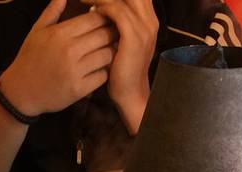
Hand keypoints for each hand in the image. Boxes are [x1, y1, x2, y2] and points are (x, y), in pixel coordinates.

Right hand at [0, 0, 117, 115]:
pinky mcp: (79, 89)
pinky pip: (102, 76)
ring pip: (107, 55)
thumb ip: (52, 12)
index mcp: (60, 33)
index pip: (94, 19)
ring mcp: (75, 71)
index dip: (106, 17)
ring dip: (110, 53)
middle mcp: (69, 50)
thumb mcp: (37, 31)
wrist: (21, 92)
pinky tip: (100, 69)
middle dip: (113, 33)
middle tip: (115, 35)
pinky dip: (104, 72)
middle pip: (104, 35)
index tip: (108, 20)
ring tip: (108, 51)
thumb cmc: (29, 59)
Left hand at [87, 0, 158, 133]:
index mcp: (148, 18)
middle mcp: (149, 20)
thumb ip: (117, 21)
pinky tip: (91, 11)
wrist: (130, 92)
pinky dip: (103, 8)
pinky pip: (117, 12)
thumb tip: (97, 5)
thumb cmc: (122, 68)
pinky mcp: (134, 37)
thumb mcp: (122, 40)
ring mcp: (144, 28)